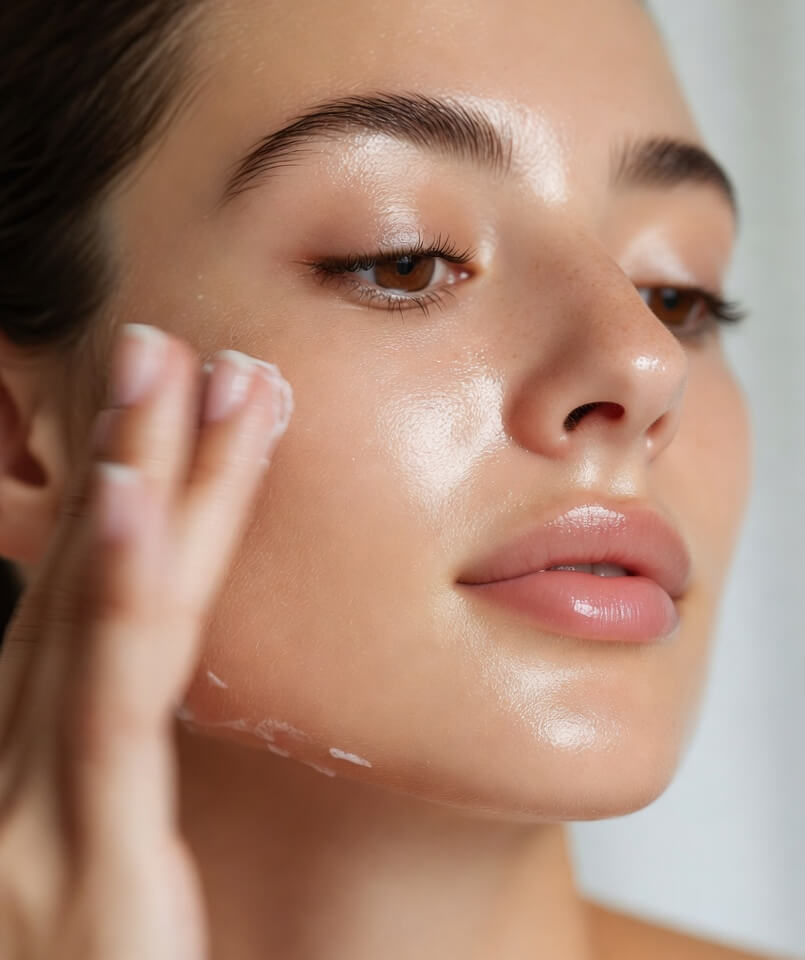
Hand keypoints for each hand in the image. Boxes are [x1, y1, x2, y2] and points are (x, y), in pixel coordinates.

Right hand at [0, 323, 291, 958]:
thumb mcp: (98, 859)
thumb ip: (99, 766)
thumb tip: (110, 663)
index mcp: (34, 762)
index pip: (82, 599)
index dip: (122, 489)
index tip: (171, 403)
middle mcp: (18, 765)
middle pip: (86, 578)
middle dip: (128, 451)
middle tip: (158, 339)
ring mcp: (32, 811)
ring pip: (98, 610)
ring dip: (130, 477)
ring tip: (163, 368)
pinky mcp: (78, 861)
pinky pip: (106, 705)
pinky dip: (117, 591)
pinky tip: (135, 499)